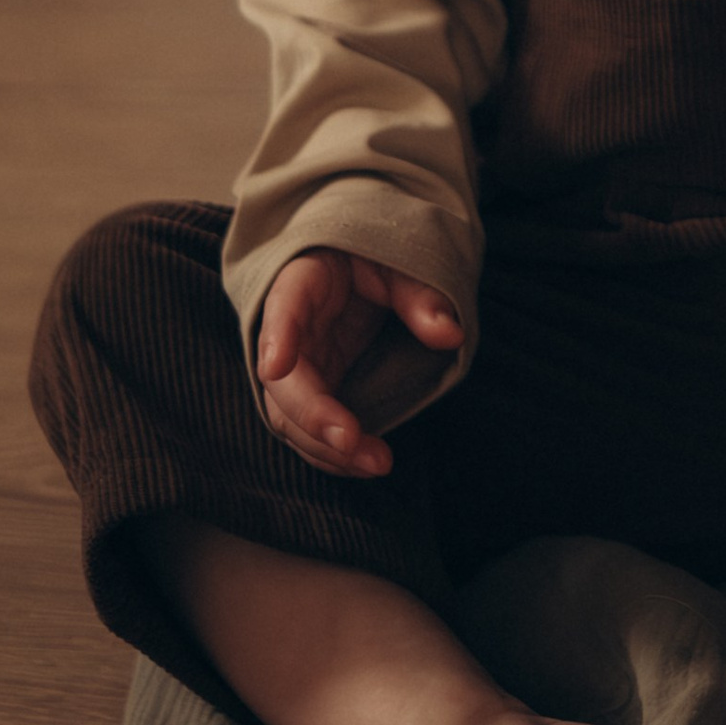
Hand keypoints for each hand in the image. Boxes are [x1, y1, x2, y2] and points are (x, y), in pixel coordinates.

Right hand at [256, 250, 464, 477]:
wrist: (358, 271)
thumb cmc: (373, 260)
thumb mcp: (398, 264)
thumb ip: (420, 295)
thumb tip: (450, 335)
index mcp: (303, 282)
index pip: (284, 306)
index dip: (277, 337)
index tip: (275, 366)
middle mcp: (288, 332)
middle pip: (282, 380)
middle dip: (312, 416)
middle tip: (353, 441)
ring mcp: (296, 367)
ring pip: (289, 417)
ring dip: (324, 447)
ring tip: (376, 463)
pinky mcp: (312, 392)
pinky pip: (308, 431)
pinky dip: (332, 453)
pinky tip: (364, 465)